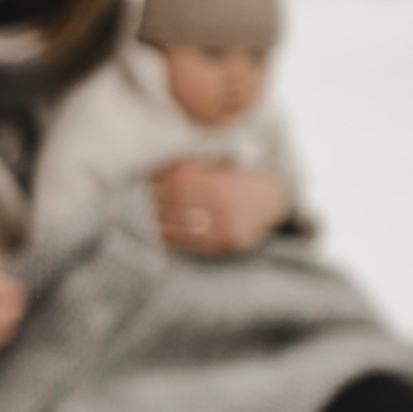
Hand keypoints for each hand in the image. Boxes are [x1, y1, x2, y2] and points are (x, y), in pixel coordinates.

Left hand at [152, 161, 293, 254]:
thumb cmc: (242, 181)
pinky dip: (168, 238)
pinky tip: (156, 232)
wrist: (276, 202)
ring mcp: (225, 228)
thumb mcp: (225, 167)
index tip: (144, 182)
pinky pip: (189, 243)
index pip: (180, 182)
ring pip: (179, 226)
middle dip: (154, 201)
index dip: (158, 182)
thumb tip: (160, 173)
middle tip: (136, 199)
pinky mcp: (225, 244)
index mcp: (222, 182)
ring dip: (156, 221)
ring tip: (141, 215)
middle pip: (176, 203)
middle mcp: (224, 205)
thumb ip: (198, 170)